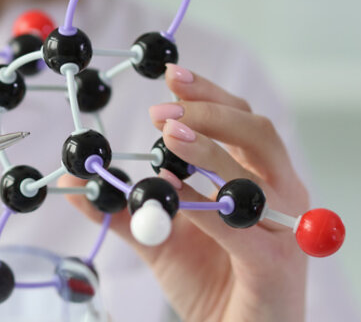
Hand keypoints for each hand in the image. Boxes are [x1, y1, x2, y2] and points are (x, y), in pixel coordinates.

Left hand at [60, 64, 311, 321]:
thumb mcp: (159, 237)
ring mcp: (284, 229)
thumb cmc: (211, 284)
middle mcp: (280, 194)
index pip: (240, 120)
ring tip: (170, 137)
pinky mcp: (275, 267)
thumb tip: (76, 181)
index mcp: (258, 177)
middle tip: (162, 113)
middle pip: (257, 134)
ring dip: (213, 151)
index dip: (208, 94)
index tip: (170, 76)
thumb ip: (123, 207)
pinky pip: (241, 231)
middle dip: (210, 114)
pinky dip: (208, 209)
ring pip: (257, 176)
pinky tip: (175, 194)